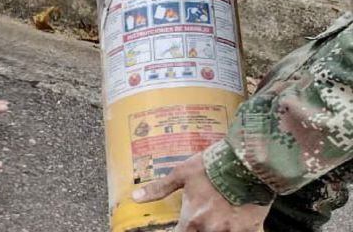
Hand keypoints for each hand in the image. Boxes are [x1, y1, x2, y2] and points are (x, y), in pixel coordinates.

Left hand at [133, 154, 269, 231]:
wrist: (247, 162)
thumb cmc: (212, 166)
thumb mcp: (182, 174)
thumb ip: (159, 189)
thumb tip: (135, 198)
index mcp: (193, 219)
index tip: (176, 227)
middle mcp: (212, 230)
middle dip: (196, 229)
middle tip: (199, 218)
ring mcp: (233, 231)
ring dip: (216, 229)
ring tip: (217, 217)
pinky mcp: (253, 229)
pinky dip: (238, 229)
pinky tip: (235, 221)